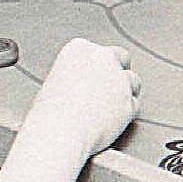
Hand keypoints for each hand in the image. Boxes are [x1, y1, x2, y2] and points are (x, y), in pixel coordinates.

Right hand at [27, 38, 140, 156]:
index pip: (97, 52)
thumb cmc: (49, 114)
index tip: (93, 79)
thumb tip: (86, 86)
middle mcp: (103, 58)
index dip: (97, 67)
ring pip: (132, 81)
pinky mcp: (129, 100)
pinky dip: (126, 113)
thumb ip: (75, 76)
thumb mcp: (55, 83)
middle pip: (121, 57)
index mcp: (80, 48)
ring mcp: (119, 78)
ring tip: (110, 110)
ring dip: (125, 92)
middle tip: (110, 89)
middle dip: (118, 71)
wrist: (58, 132)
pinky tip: (112, 122)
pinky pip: (134, 104)